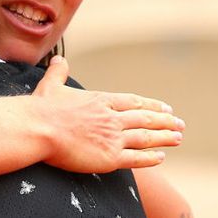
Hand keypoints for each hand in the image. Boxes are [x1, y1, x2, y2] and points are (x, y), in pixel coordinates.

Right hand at [32, 56, 183, 172]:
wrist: (37, 128)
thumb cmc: (40, 108)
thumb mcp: (51, 85)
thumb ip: (58, 73)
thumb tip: (59, 59)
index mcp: (100, 100)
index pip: (133, 102)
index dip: (152, 105)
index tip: (165, 108)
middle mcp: (111, 118)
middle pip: (145, 118)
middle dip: (165, 121)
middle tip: (180, 124)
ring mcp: (112, 137)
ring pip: (146, 137)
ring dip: (165, 137)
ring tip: (178, 137)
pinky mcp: (109, 157)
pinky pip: (136, 158)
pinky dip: (150, 158)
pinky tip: (161, 157)